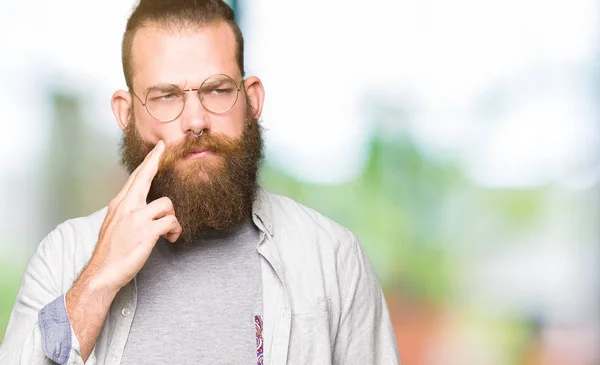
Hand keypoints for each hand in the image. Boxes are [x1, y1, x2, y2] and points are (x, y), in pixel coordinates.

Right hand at [87, 140, 181, 291]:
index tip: (157, 149)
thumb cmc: (110, 253)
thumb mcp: (114, 226)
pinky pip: (171, 222)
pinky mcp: (147, 231)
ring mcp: (136, 218)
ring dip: (172, 219)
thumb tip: (141, 208)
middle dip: (156, 160)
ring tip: (168, 232)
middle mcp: (126, 207)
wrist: (102, 273)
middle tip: (164, 149)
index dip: (148, 162)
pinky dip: (175, 230)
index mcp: (119, 205)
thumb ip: (127, 213)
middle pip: (144, 176)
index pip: (135, 177)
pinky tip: (170, 238)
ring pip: (166, 204)